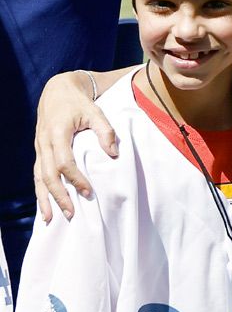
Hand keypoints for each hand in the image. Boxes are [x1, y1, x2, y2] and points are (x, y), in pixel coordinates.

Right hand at [34, 72, 117, 221]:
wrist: (58, 91)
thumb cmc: (79, 103)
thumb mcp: (96, 111)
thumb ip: (105, 131)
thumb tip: (114, 154)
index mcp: (57, 132)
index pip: (64, 162)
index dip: (76, 178)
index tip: (88, 192)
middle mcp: (44, 142)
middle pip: (48, 175)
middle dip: (58, 196)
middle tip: (71, 214)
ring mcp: (39, 148)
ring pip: (38, 178)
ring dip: (45, 199)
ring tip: (50, 219)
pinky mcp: (39, 152)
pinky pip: (37, 175)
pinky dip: (40, 191)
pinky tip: (44, 206)